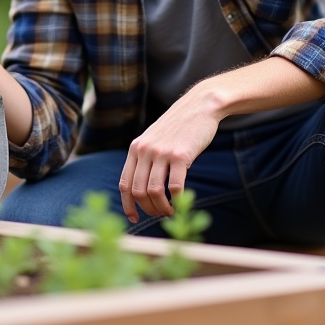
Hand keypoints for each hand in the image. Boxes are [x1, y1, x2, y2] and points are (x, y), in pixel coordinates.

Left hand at [118, 92, 219, 221]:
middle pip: (138, 191)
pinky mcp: (181, 155)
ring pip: (154, 192)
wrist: (199, 106)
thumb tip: (142, 190)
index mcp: (136, 148)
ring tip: (170, 211)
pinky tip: (181, 201)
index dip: (128, 205)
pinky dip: (177, 200)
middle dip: (148, 209)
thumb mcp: (154, 138)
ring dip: (162, 208)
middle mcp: (145, 150)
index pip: (125, 184)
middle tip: (159, 214)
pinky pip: (175, 186)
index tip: (135, 218)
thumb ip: (145, 158)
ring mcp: (162, 152)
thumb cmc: (178, 127)